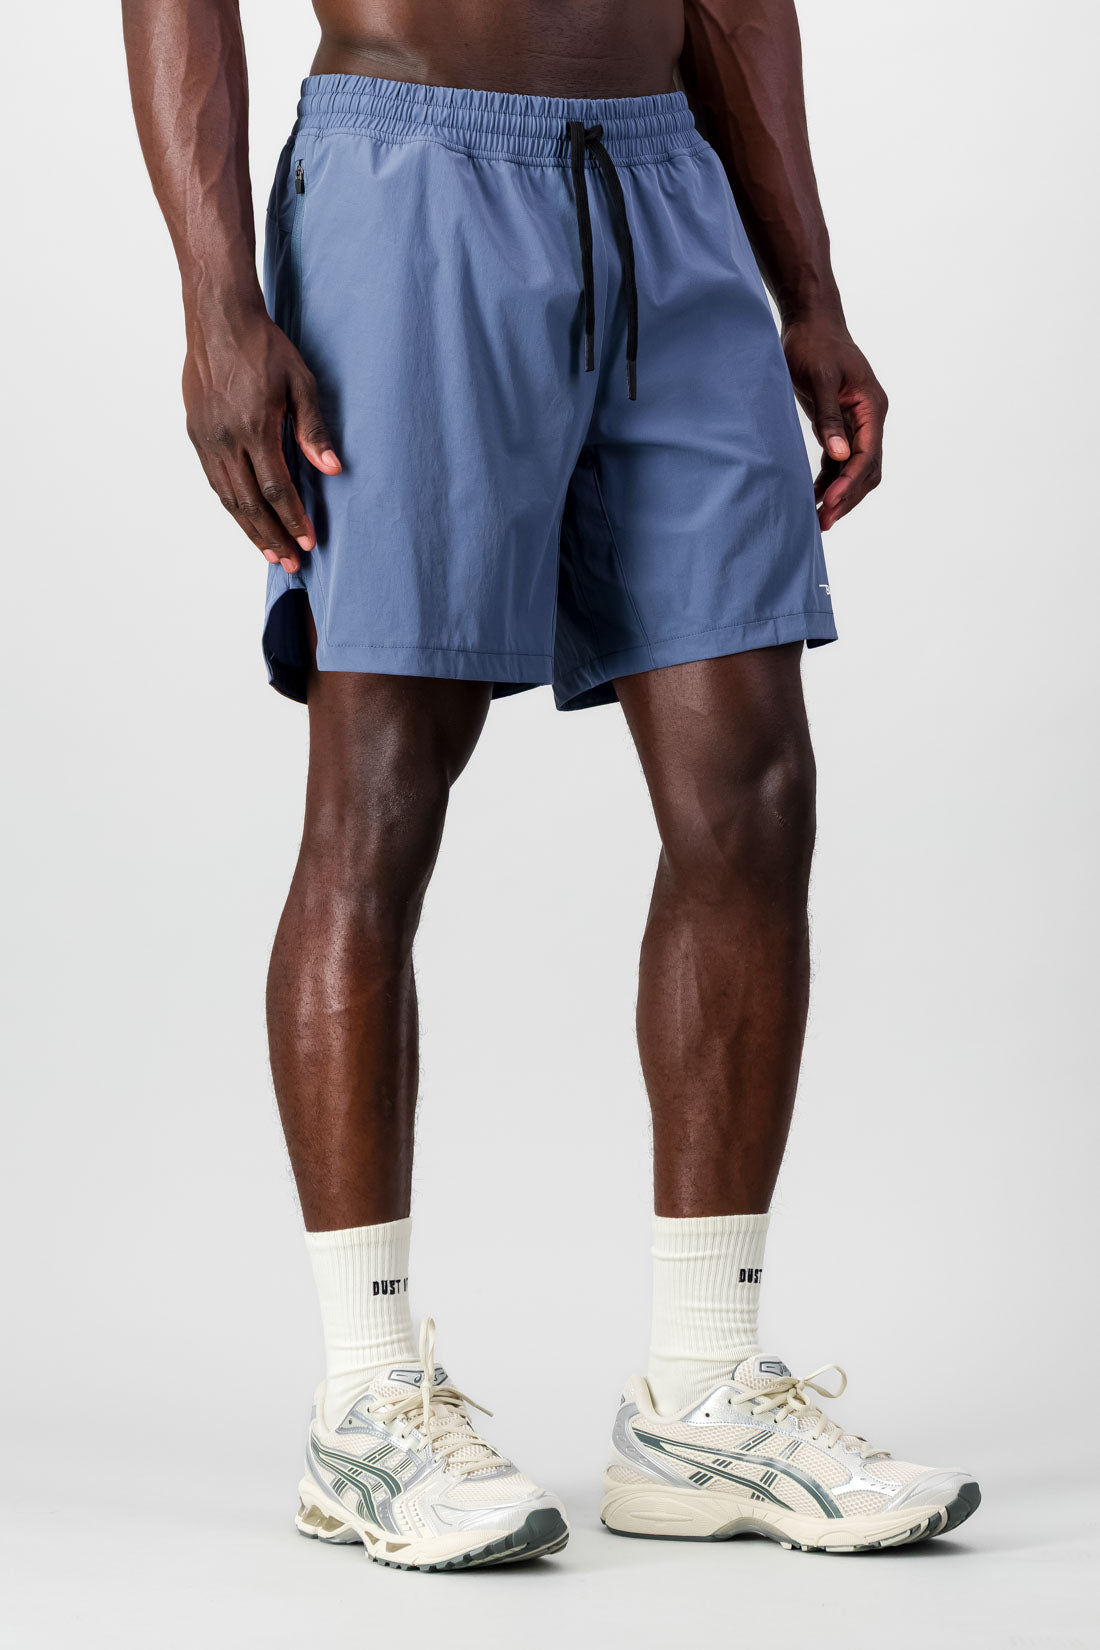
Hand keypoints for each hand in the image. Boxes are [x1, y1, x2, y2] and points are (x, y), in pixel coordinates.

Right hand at [183, 308, 340, 572]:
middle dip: (272, 536)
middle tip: (292, 563)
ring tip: (271, 552)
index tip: (309, 542)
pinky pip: (215, 479)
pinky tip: (246, 519)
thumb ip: (314, 429)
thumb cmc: (265, 346)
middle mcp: (226, 437)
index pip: (276, 487)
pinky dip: (232, 505)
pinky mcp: (196, 431)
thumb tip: (333, 469)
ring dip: (250, 528)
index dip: (293, 519)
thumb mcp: (301, 381)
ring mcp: (206, 436)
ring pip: (228, 496)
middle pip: (250, 502)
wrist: (218, 317)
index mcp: (254, 425)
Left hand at [782, 312, 886, 531]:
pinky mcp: (839, 425)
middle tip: (823, 520)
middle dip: (847, 496)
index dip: (849, 481)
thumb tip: (839, 454)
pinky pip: (839, 460)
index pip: (867, 454)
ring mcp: (856, 423)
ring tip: (818, 519)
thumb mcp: (819, 379)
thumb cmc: (814, 344)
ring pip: (854, 469)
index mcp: (872, 407)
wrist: (810, 322)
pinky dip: (829, 479)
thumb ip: (828, 418)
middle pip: (866, 469)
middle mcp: (869, 418)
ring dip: (839, 493)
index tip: (829, 502)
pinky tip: (813, 496)